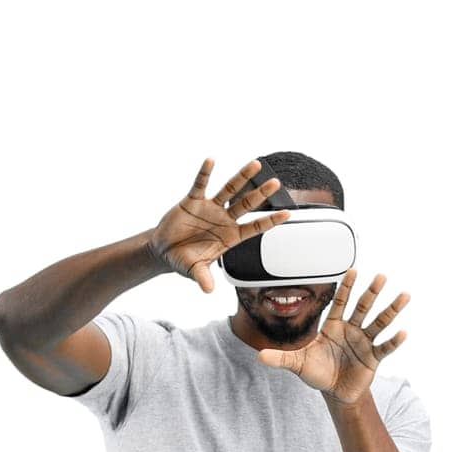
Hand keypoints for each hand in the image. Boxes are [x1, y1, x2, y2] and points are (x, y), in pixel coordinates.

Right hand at [148, 157, 290, 292]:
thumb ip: (202, 277)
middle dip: (260, 194)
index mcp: (230, 237)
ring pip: (230, 189)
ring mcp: (210, 208)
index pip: (254, 227)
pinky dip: (205, 173)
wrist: (164, 251)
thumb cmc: (184, 260)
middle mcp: (224, 219)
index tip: (287, 214)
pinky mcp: (193, 200)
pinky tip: (211, 161)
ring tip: (256, 164)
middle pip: (246, 204)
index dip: (270, 221)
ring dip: (242, 177)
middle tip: (275, 183)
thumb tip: (208, 290)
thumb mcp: (193, 270)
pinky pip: (200, 184)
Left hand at [256, 268, 409, 403]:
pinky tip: (403, 332)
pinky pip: (385, 347)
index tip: (353, 270)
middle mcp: (351, 329)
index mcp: (333, 326)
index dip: (346, 287)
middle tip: (381, 276)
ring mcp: (364, 342)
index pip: (340, 302)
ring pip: (379, 322)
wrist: (334, 392)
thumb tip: (259, 357)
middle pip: (363, 307)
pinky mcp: (374, 358)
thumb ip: (281, 359)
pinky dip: (394, 341)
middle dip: (371, 292)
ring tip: (404, 295)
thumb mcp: (298, 365)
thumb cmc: (317, 373)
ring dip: (391, 310)